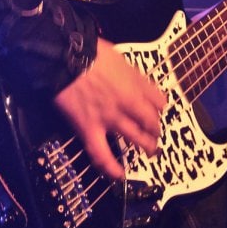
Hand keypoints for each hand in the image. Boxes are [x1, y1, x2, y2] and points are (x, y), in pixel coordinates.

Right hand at [54, 39, 166, 179]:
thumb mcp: (121, 59)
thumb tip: (141, 86)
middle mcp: (128, 105)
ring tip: (149, 152)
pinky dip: (112, 169)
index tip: (156, 111)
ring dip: (146, 147)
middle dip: (156, 131)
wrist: (66, 57)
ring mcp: (110, 119)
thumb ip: (134, 77)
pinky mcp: (90, 130)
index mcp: (136, 86)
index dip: (159, 109)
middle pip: (151, 123)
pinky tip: (119, 175)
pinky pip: (102, 155)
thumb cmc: (92, 52)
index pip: (160, 103)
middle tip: (156, 135)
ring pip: (135, 139)